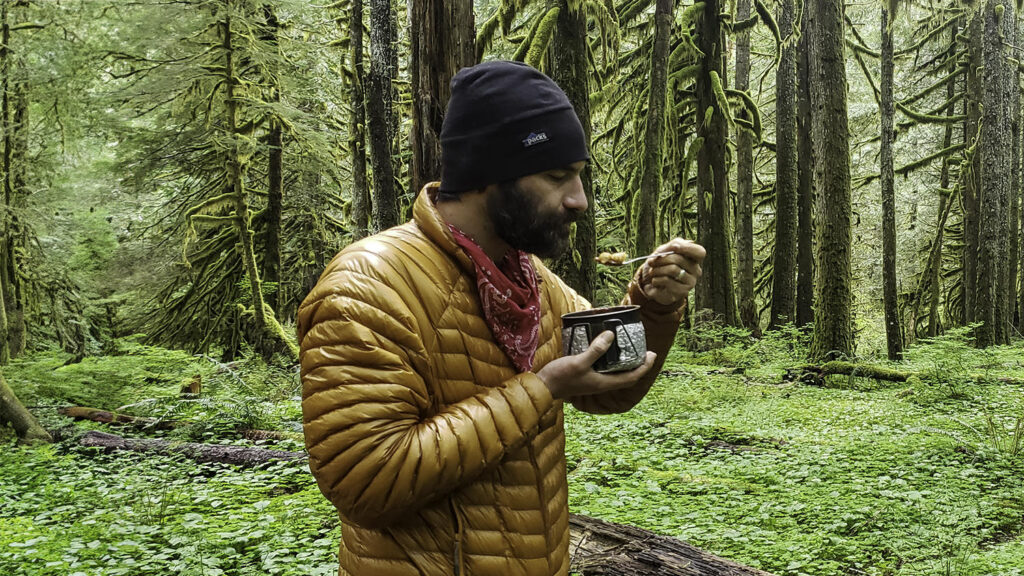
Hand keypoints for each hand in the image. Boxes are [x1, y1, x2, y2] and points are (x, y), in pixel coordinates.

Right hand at [536, 331, 655, 398]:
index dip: (644, 367)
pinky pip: (606, 370)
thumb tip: (611, 335)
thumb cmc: (561, 377)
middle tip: (645, 351)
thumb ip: (596, 350)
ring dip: (626, 364)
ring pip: (617, 374)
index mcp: (604, 383)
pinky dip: (612, 361)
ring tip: (630, 349)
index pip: (632, 377)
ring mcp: (594, 381)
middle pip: (627, 377)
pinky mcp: (587, 377)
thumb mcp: (579, 362)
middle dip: (639, 365)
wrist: (544, 386)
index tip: (652, 354)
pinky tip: (607, 350)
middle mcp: (602, 384)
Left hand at [638, 238, 704, 306]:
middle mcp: (696, 271)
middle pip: (679, 259)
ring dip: (657, 270)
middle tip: (651, 262)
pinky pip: (667, 281)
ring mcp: (690, 283)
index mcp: (694, 259)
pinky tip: (655, 282)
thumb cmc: (660, 265)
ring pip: (673, 270)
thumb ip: (671, 246)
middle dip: (661, 259)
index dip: (687, 248)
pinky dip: (656, 280)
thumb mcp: (664, 251)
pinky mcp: (682, 292)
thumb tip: (676, 246)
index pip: (700, 252)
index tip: (674, 247)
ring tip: (652, 272)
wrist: (651, 284)